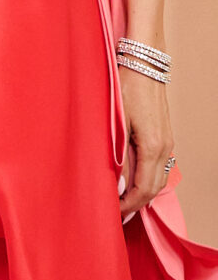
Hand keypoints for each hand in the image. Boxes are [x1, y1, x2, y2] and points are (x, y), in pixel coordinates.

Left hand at [118, 64, 173, 219]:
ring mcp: (167, 142)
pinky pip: (159, 166)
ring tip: (122, 202)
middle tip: (116, 215)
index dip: (128, 206)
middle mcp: (165, 148)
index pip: (143, 190)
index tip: (113, 214)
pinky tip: (132, 180)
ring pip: (159, 178)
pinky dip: (147, 179)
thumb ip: (118, 154)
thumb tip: (114, 182)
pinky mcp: (164, 135)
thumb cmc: (127, 88)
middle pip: (154, 189)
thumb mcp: (118, 122)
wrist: (145, 64)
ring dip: (142, 193)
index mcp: (153, 148)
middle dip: (136, 205)